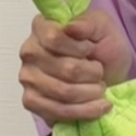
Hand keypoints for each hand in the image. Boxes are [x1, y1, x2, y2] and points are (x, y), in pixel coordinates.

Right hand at [19, 10, 131, 125]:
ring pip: (63, 92)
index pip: (53, 38)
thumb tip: (71, 28)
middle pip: (64, 68)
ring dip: (90, 92)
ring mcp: (28, 78)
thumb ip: (88, 23)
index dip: (79, 47)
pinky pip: (57, 111)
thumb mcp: (103, 27)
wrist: (108, 73)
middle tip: (100, 71)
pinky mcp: (32, 101)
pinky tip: (97, 106)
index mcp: (42, 26)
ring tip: (100, 87)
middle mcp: (29, 51)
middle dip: (92, 73)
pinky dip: (83, 111)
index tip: (91, 48)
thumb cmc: (103, 46)